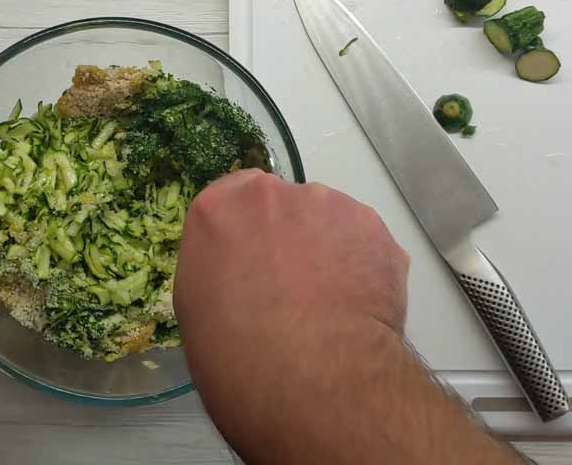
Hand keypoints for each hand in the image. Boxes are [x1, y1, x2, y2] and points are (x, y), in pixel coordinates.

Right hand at [174, 170, 521, 464]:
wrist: (310, 376)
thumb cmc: (236, 357)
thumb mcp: (198, 308)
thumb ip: (220, 268)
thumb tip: (244, 273)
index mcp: (217, 210)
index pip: (232, 198)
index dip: (248, 232)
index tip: (254, 261)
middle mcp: (270, 194)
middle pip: (282, 205)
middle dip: (289, 237)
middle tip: (293, 290)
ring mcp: (327, 205)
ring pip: (328, 220)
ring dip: (328, 249)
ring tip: (332, 303)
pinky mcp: (372, 227)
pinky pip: (364, 241)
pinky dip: (363, 266)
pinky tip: (358, 306)